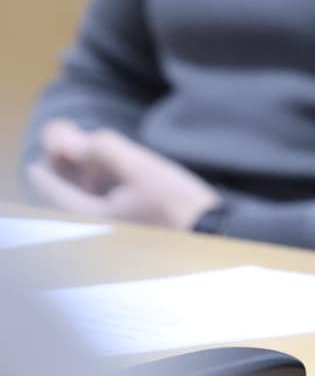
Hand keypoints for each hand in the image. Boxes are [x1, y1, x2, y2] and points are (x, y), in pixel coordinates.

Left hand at [27, 120, 221, 231]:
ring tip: (87, 156)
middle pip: (70, 196)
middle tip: (65, 147)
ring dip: (85, 178)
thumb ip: (104, 150)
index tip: (40, 162)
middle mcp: (98, 228)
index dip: (48, 172)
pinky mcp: (133, 231)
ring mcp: (115, 232)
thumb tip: (75, 142)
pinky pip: (105, 208)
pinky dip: (102, 190)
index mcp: (92, 218)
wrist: (214, 233)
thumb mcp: (141, 168)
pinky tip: (111, 178)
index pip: (55, 193)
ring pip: (87, 202)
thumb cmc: (178, 204)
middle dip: (67, 170)